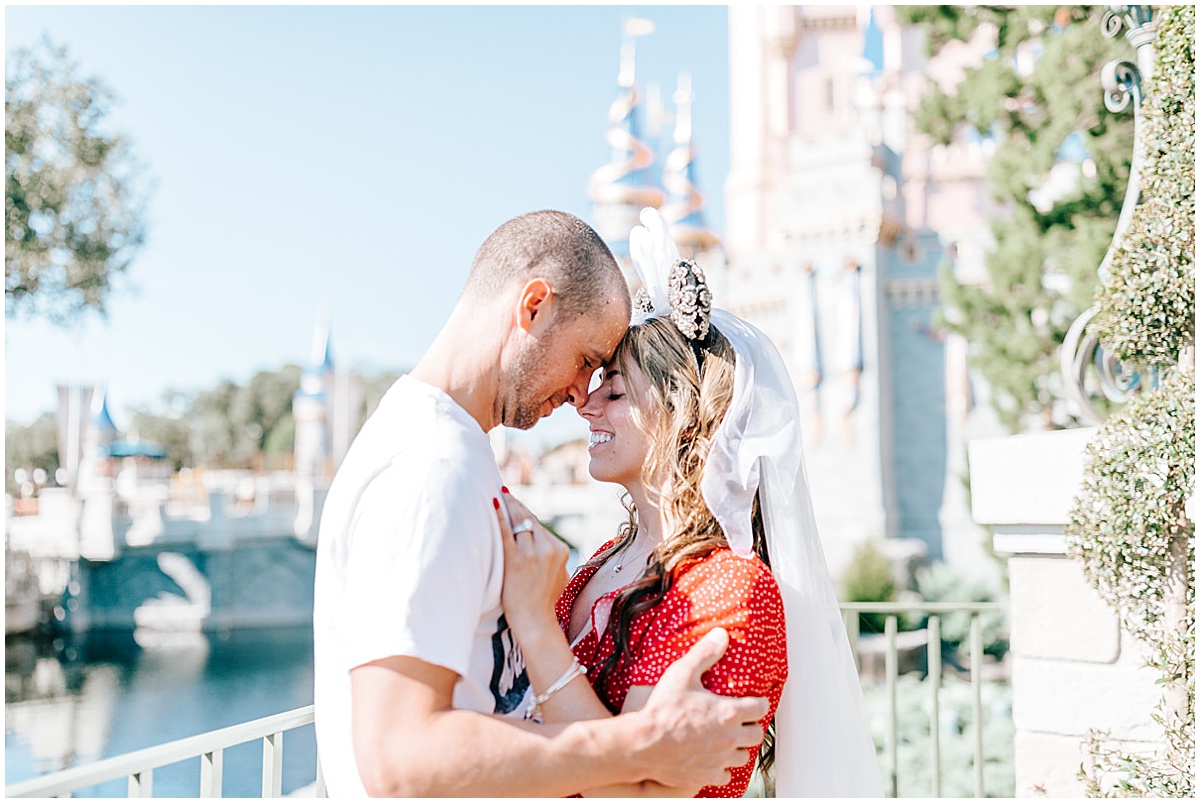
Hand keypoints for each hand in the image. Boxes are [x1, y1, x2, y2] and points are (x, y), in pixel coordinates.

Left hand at [495, 490, 569, 637]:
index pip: (539, 525)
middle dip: (515, 504)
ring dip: (507, 506)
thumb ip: (555, 560)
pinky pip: (506, 533)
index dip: (524, 513)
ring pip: (519, 522)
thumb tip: (548, 548)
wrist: (536, 622)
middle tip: (502, 491)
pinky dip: (499, 517)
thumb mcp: (559, 577)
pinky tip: (492, 505)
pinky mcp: (517, 561)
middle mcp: (549, 548)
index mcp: (560, 550)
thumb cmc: (544, 602)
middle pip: (529, 519)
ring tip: (497, 495)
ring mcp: (533, 554)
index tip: (514, 503)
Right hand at [629, 628, 769, 790]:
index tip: (753, 701)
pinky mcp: (706, 775)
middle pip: (755, 734)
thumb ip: (705, 653)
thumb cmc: (663, 710)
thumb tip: (721, 635)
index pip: (760, 707)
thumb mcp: (682, 673)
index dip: (758, 703)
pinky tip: (712, 759)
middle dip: (750, 726)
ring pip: (742, 756)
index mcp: (728, 712)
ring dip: (737, 747)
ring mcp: (719, 759)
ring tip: (727, 740)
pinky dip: (721, 768)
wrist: (643, 744)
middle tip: (739, 721)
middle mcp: (729, 737)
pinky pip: (725, 775)